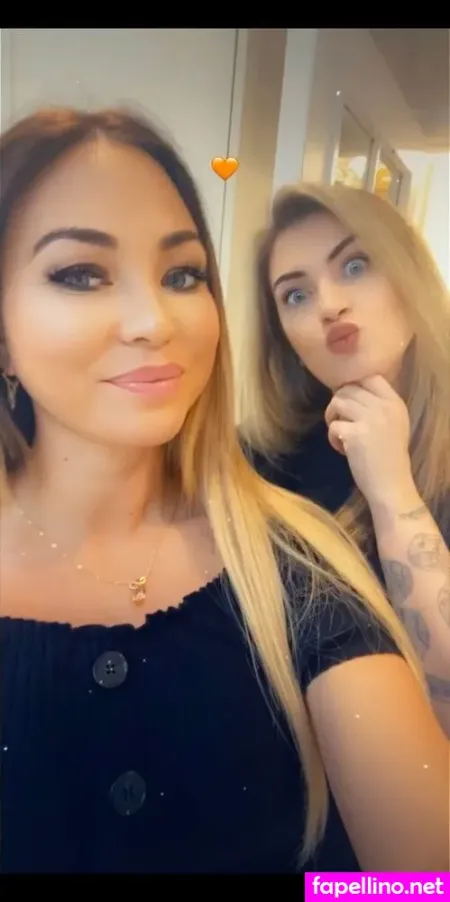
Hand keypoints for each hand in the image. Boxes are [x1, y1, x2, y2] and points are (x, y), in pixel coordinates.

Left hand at [324, 376, 416, 509]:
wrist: (392, 485)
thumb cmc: (390, 457)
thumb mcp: (394, 424)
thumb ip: (378, 406)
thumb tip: (349, 391)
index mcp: (395, 402)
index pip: (370, 378)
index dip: (353, 386)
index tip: (349, 403)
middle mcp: (384, 407)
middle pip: (348, 389)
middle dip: (338, 404)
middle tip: (340, 422)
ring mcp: (370, 419)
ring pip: (337, 402)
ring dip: (332, 418)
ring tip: (340, 434)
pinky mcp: (355, 435)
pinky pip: (333, 426)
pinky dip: (332, 438)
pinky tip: (342, 450)